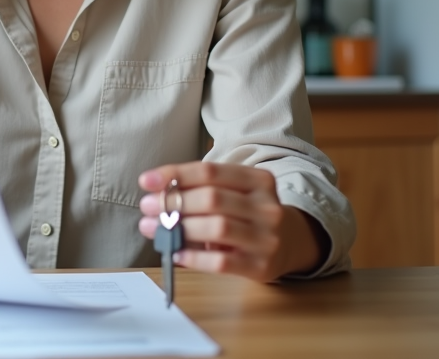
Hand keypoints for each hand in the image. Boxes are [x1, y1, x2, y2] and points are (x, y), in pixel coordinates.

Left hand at [138, 162, 325, 281]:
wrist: (292, 242)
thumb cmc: (250, 213)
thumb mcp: (236, 192)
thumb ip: (203, 189)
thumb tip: (156, 194)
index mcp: (258, 180)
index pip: (210, 171)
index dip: (175, 175)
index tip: (146, 181)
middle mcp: (266, 206)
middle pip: (212, 198)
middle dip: (173, 202)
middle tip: (146, 207)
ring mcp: (267, 238)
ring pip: (217, 228)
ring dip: (179, 228)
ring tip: (153, 228)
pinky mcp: (262, 266)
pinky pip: (221, 262)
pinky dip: (193, 257)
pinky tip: (174, 252)